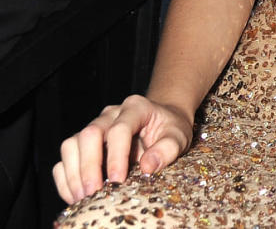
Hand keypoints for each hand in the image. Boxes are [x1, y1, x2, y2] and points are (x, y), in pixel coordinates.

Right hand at [52, 95, 192, 203]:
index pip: (120, 129)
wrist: (161, 121)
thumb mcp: (179, 136)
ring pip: (71, 145)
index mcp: (135, 107)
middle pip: (89, 134)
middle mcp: (110, 114)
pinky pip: (65, 158)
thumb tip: (147, 167)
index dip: (116, 156)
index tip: (117, 180)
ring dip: (74, 174)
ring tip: (83, 198)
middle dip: (89, 166)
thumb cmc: (170, 129)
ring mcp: (94, 127)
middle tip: (95, 193)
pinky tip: (76, 196)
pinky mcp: (83, 143)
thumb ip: (168, 149)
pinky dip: (66, 179)